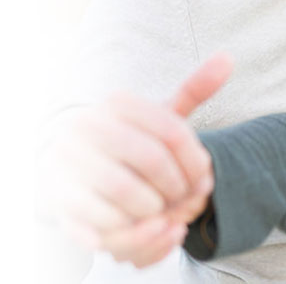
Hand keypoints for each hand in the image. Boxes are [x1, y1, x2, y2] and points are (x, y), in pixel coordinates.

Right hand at [37, 54, 232, 266]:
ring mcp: (68, 158)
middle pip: (152, 159)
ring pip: (124, 188)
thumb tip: (228, 58)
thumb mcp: (161, 115)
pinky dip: (127, 227)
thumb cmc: (129, 142)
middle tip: (185, 199)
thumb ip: (194, 89)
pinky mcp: (57, 194)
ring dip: (153, 208)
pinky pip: (97, 216)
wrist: (72, 169)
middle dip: (176, 185)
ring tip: (164, 212)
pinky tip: (143, 226)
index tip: (203, 179)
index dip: (196, 161)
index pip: (173, 131)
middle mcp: (88, 124)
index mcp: (119, 102)